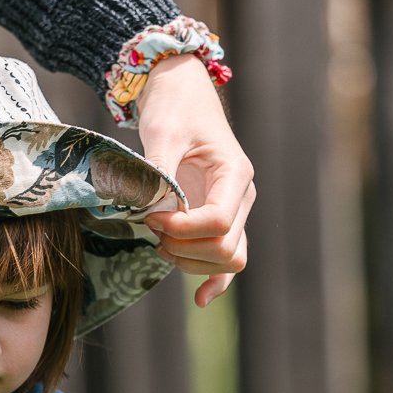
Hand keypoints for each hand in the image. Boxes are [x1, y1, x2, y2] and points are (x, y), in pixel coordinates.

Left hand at [135, 54, 253, 306]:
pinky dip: (215, 280)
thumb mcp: (162, 132)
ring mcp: (234, 210)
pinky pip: (228, 258)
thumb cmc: (173, 108)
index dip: (182, 229)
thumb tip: (152, 209)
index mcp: (234, 173)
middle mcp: (241, 196)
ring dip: (190, 261)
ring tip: (159, 242)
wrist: (181, 94)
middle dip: (184, 248)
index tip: (152, 218)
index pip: (218, 221)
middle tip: (151, 229)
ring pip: (229, 259)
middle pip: (226, 247)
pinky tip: (198, 298)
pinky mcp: (220, 218)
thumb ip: (159, 173)